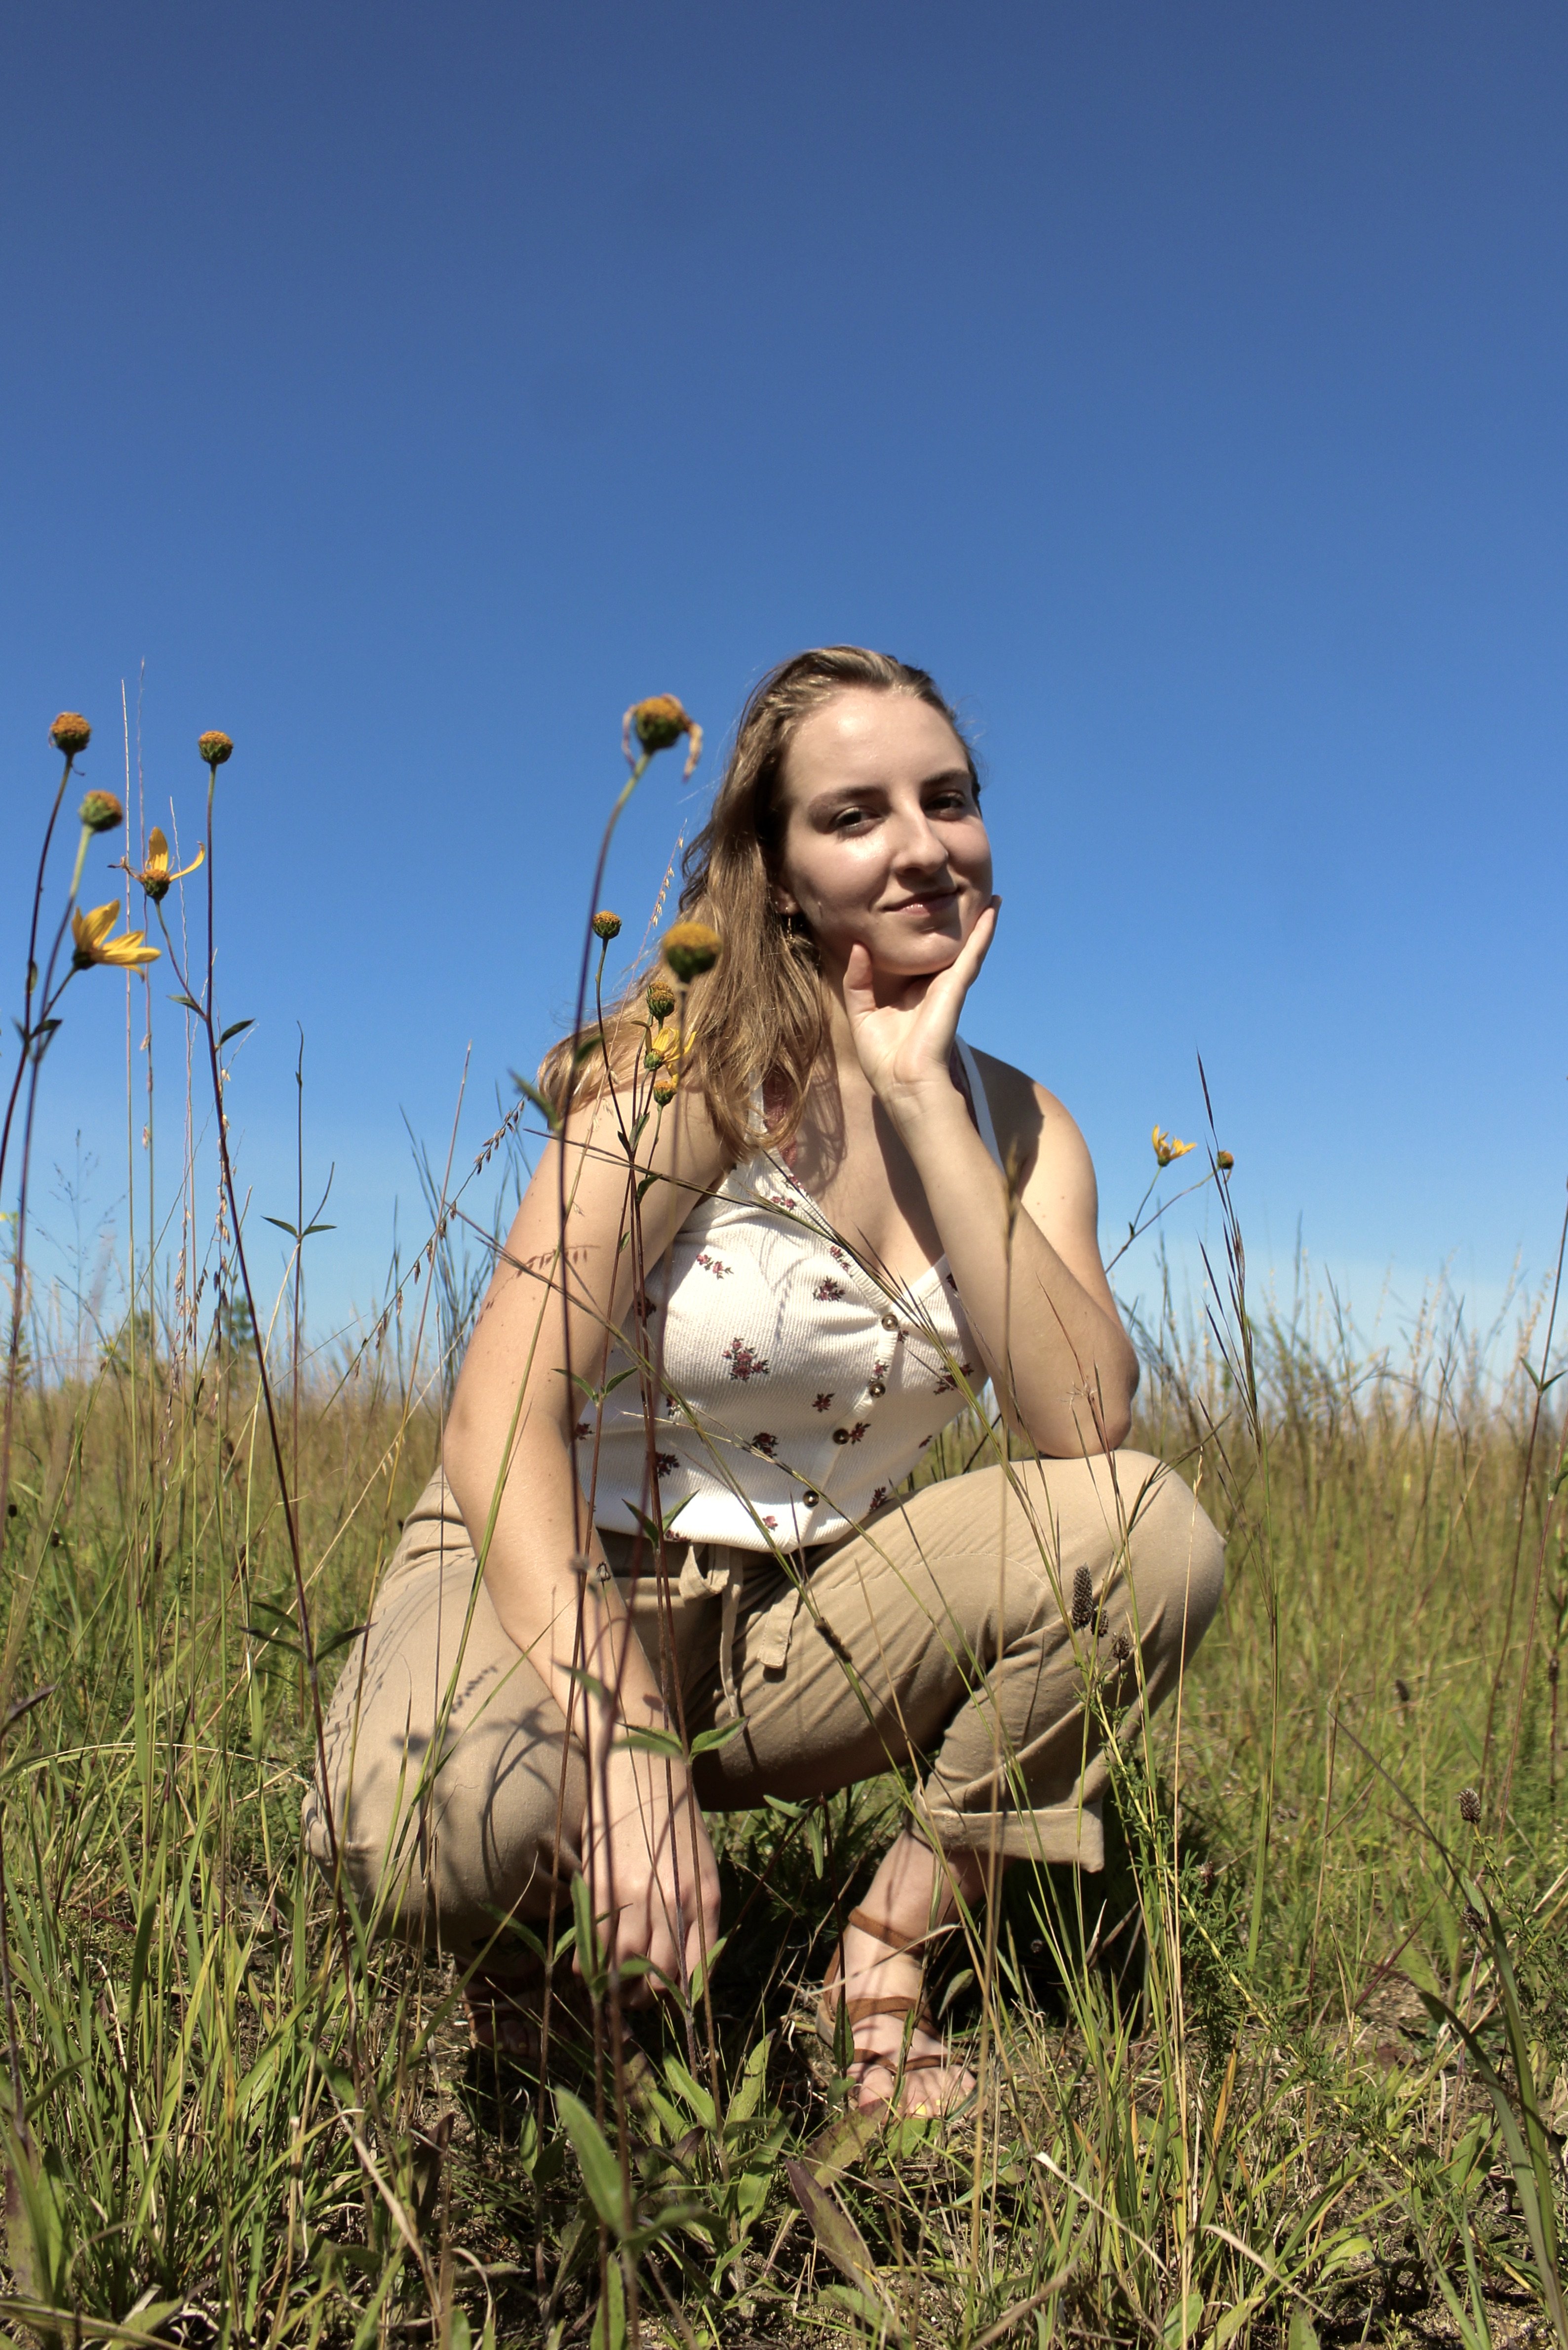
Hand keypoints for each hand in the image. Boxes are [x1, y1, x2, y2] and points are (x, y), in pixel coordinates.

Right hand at [579, 1744, 721, 2005]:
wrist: (643, 1767)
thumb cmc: (675, 1819)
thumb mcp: (700, 1865)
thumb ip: (696, 1913)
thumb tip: (685, 1965)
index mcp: (705, 1898)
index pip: (696, 1970)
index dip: (680, 1995)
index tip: (668, 1998)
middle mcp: (674, 1902)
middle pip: (657, 1978)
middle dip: (644, 1997)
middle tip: (634, 1996)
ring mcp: (635, 1895)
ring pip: (622, 1969)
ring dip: (615, 1987)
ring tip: (610, 1987)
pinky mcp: (601, 1884)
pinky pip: (593, 1944)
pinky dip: (588, 1964)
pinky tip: (588, 1965)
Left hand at [842, 897, 999, 1125]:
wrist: (904, 1083)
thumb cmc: (885, 1060)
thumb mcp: (862, 1014)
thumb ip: (858, 980)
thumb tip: (857, 946)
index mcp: (912, 994)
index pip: (921, 959)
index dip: (924, 938)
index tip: (925, 910)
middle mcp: (932, 988)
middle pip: (949, 950)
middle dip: (961, 926)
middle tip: (971, 897)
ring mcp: (947, 987)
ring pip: (967, 948)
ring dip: (981, 923)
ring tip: (993, 898)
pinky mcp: (955, 989)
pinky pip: (972, 954)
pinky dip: (982, 933)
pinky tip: (992, 911)